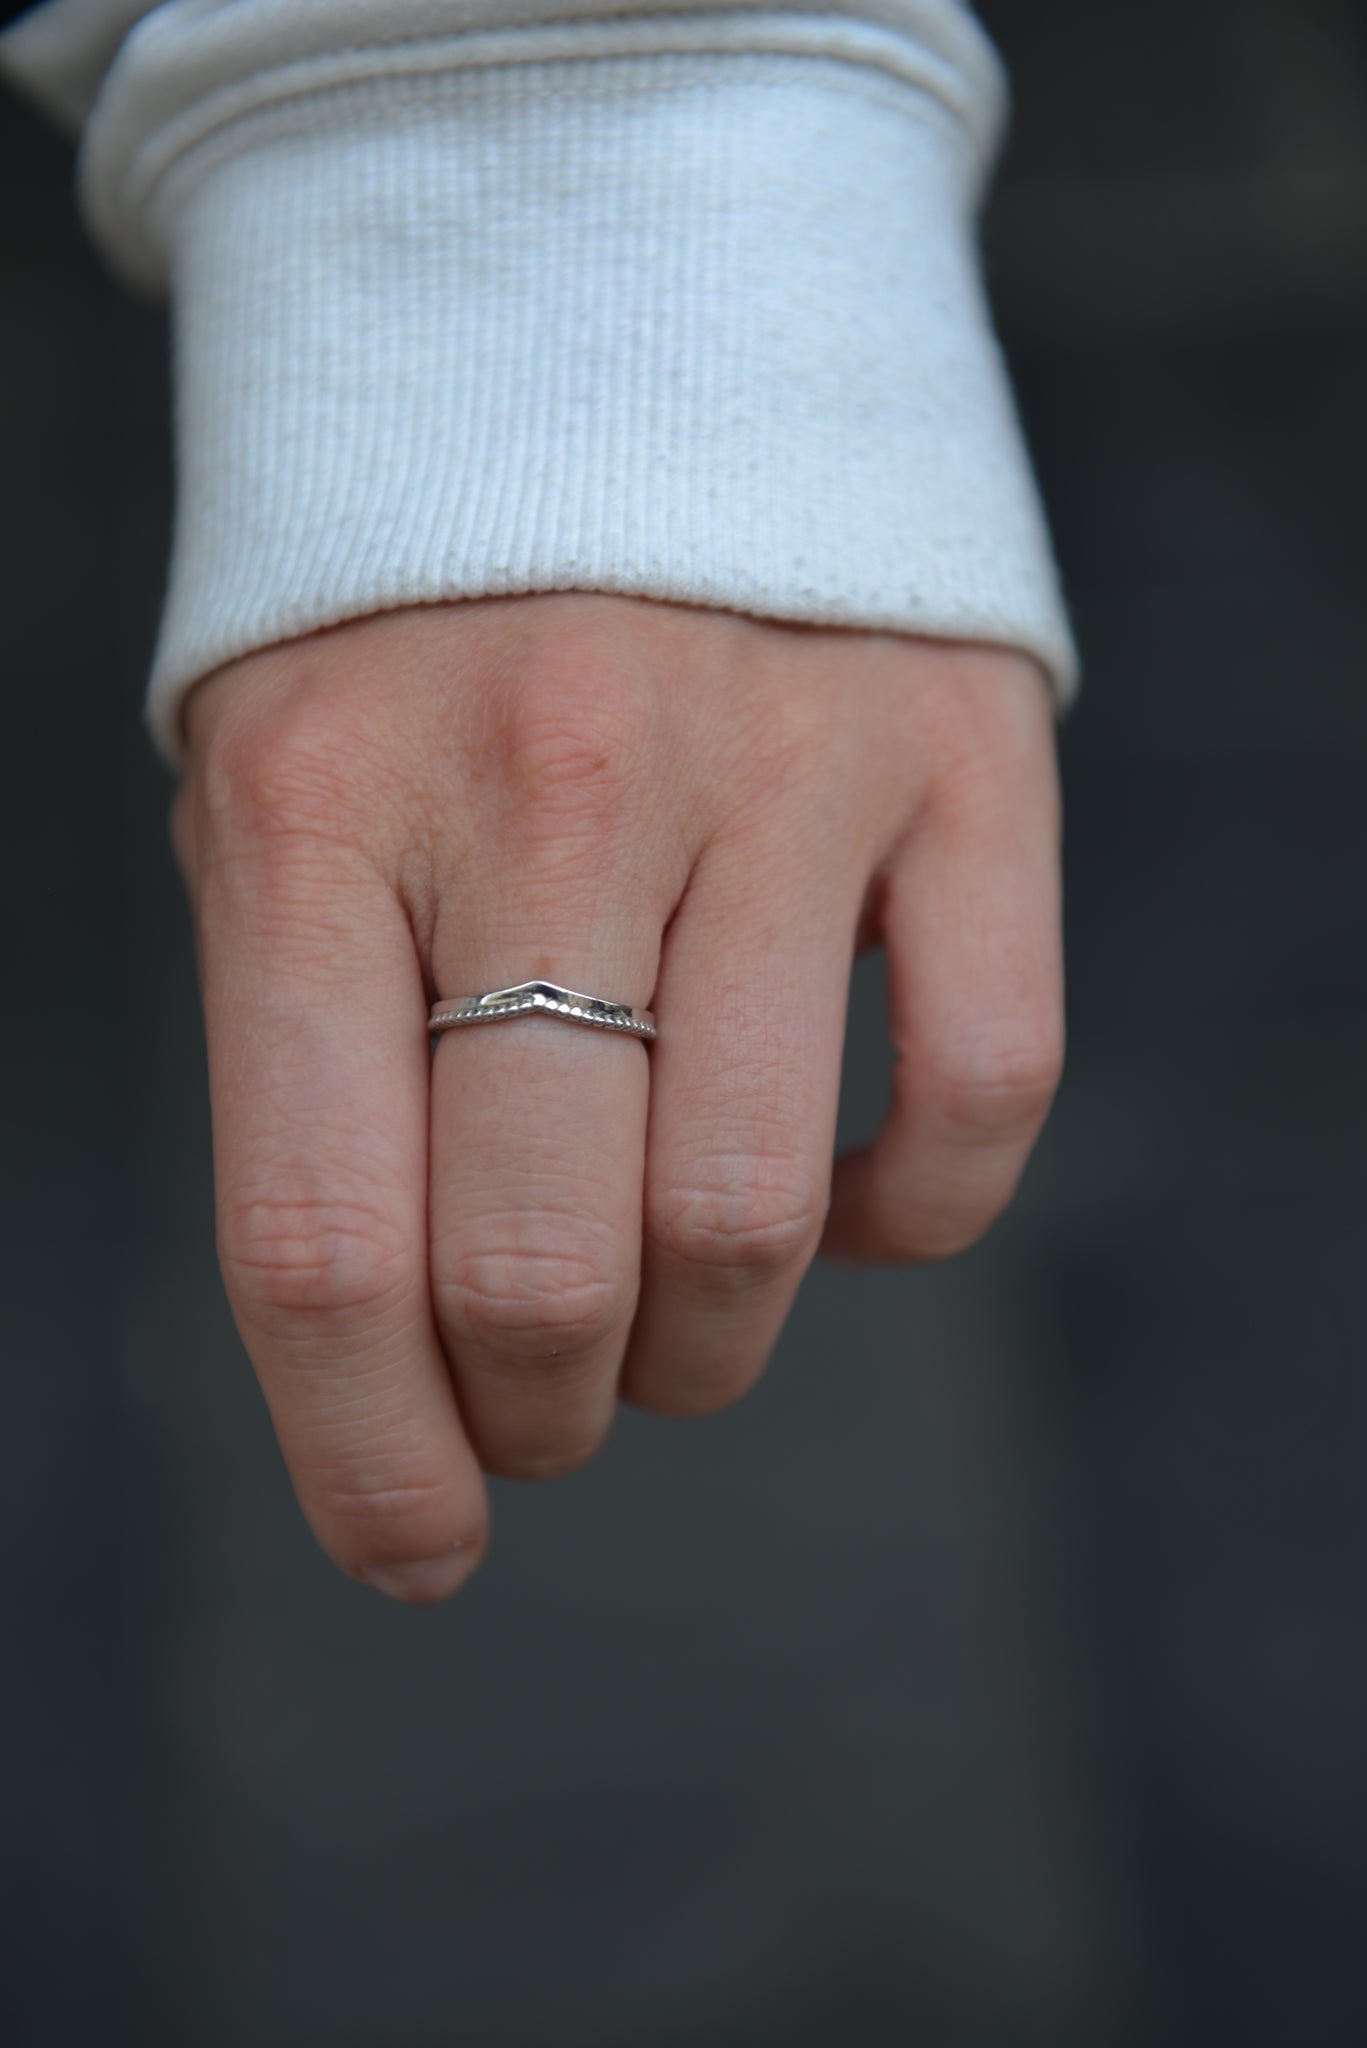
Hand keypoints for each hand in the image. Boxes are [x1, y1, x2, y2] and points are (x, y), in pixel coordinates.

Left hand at [169, 595, 1063, 1602]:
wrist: (608, 317)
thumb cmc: (408, 628)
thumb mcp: (277, 790)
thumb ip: (306, 1042)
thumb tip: (404, 1358)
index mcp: (318, 810)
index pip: (322, 1240)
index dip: (363, 1458)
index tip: (415, 1546)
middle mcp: (550, 783)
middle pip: (541, 1262)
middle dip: (542, 1409)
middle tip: (548, 1401)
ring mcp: (777, 763)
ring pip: (752, 1213)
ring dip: (707, 1345)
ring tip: (675, 1319)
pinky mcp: (961, 753)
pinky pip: (984, 1092)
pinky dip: (917, 1216)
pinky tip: (851, 1201)